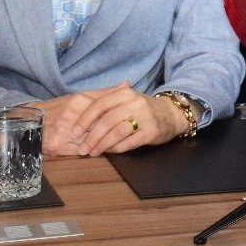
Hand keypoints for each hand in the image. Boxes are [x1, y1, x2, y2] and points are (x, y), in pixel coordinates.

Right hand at [31, 86, 120, 155]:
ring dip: (106, 143)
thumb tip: (127, 84)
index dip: (119, 117)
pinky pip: (82, 150)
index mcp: (77, 101)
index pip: (106, 110)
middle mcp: (70, 116)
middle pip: (101, 126)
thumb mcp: (79, 96)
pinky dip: (93, 151)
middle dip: (114, 131)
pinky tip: (100, 150)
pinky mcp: (58, 146)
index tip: (129, 120)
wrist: (28, 123)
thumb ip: (103, 93)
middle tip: (127, 132)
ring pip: (93, 140)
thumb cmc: (57, 108)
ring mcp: (63, 132)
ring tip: (117, 142)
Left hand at [35, 82, 185, 155]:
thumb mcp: (126, 100)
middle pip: (106, 121)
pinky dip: (116, 149)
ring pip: (117, 132)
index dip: (85, 119)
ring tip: (93, 152)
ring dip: (102, 145)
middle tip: (82, 149)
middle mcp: (135, 102)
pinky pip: (128, 142)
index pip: (99, 104)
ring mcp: (145, 117)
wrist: (172, 114)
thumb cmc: (142, 109)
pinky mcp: (151, 131)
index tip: (74, 132)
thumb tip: (79, 115)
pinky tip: (110, 151)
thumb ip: (105, 103)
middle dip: (91, 137)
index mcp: (125, 93)